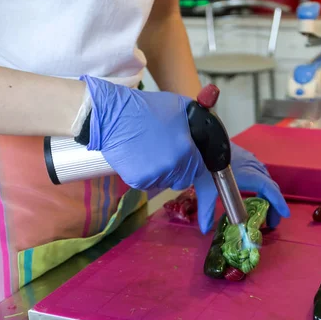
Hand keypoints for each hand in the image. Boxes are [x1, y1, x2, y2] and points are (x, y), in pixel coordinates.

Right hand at [83, 76, 203, 189]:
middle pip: (183, 180)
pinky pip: (148, 183)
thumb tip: (209, 129)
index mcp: (188, 150)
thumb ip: (198, 121)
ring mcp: (156, 175)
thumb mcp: (179, 107)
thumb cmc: (145, 108)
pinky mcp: (139, 180)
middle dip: (178, 170)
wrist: (111, 115)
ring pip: (165, 182)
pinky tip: (137, 156)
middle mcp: (175, 166)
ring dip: (160, 171)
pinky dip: (144, 174)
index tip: (203, 212)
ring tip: (147, 149)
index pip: (203, 177)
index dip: (204, 193)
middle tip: (164, 152)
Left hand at [194, 143, 289, 233]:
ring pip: (265, 179)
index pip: (270, 190)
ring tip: (263, 209)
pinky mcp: (244, 156)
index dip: (279, 203)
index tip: (285, 215)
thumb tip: (206, 230)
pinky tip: (253, 193)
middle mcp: (253, 167)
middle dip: (273, 204)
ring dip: (267, 194)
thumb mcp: (205, 190)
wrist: (202, 141)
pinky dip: (261, 185)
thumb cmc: (205, 164)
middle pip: (270, 186)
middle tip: (271, 221)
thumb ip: (206, 211)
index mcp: (249, 175)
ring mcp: (249, 160)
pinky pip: (259, 172)